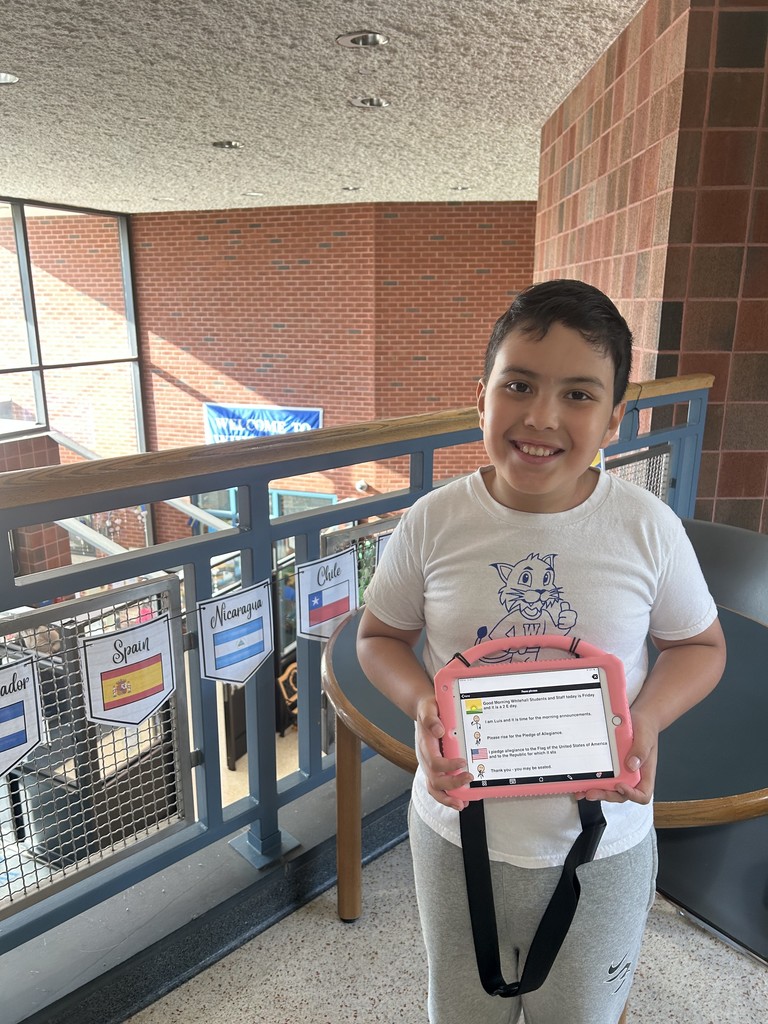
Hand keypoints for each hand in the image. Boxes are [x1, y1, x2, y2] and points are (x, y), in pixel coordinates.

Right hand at [415, 695, 472, 810]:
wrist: (424, 712)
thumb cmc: (428, 710)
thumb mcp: (428, 708)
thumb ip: (431, 719)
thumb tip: (439, 730)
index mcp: (425, 745)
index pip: (434, 762)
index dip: (448, 766)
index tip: (462, 762)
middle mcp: (426, 758)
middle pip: (435, 779)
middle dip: (452, 784)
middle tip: (469, 779)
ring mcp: (429, 766)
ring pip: (434, 788)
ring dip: (447, 798)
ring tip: (461, 804)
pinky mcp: (435, 769)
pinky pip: (439, 787)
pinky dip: (448, 796)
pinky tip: (461, 799)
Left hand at [580, 710, 658, 804]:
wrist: (639, 719)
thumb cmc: (646, 729)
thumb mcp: (645, 737)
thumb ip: (641, 751)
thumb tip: (631, 765)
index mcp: (644, 773)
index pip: (642, 794)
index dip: (631, 795)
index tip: (620, 786)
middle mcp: (632, 776)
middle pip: (621, 795)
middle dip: (607, 795)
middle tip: (592, 793)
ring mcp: (621, 772)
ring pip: (610, 789)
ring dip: (597, 791)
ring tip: (583, 791)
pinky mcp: (612, 766)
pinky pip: (603, 777)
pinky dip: (593, 781)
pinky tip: (582, 781)